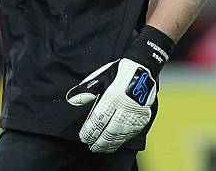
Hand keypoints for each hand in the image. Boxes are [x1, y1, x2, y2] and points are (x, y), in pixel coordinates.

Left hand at [67, 25, 173, 152]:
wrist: (143, 67)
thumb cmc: (120, 71)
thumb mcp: (100, 77)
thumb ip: (86, 90)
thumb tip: (71, 99)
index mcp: (111, 97)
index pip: (98, 120)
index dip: (90, 131)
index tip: (84, 138)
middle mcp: (123, 107)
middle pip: (109, 131)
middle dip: (99, 142)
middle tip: (92, 147)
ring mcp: (135, 113)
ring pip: (121, 134)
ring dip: (111, 143)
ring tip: (103, 148)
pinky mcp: (143, 116)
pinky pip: (132, 132)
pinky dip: (123, 139)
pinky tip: (117, 142)